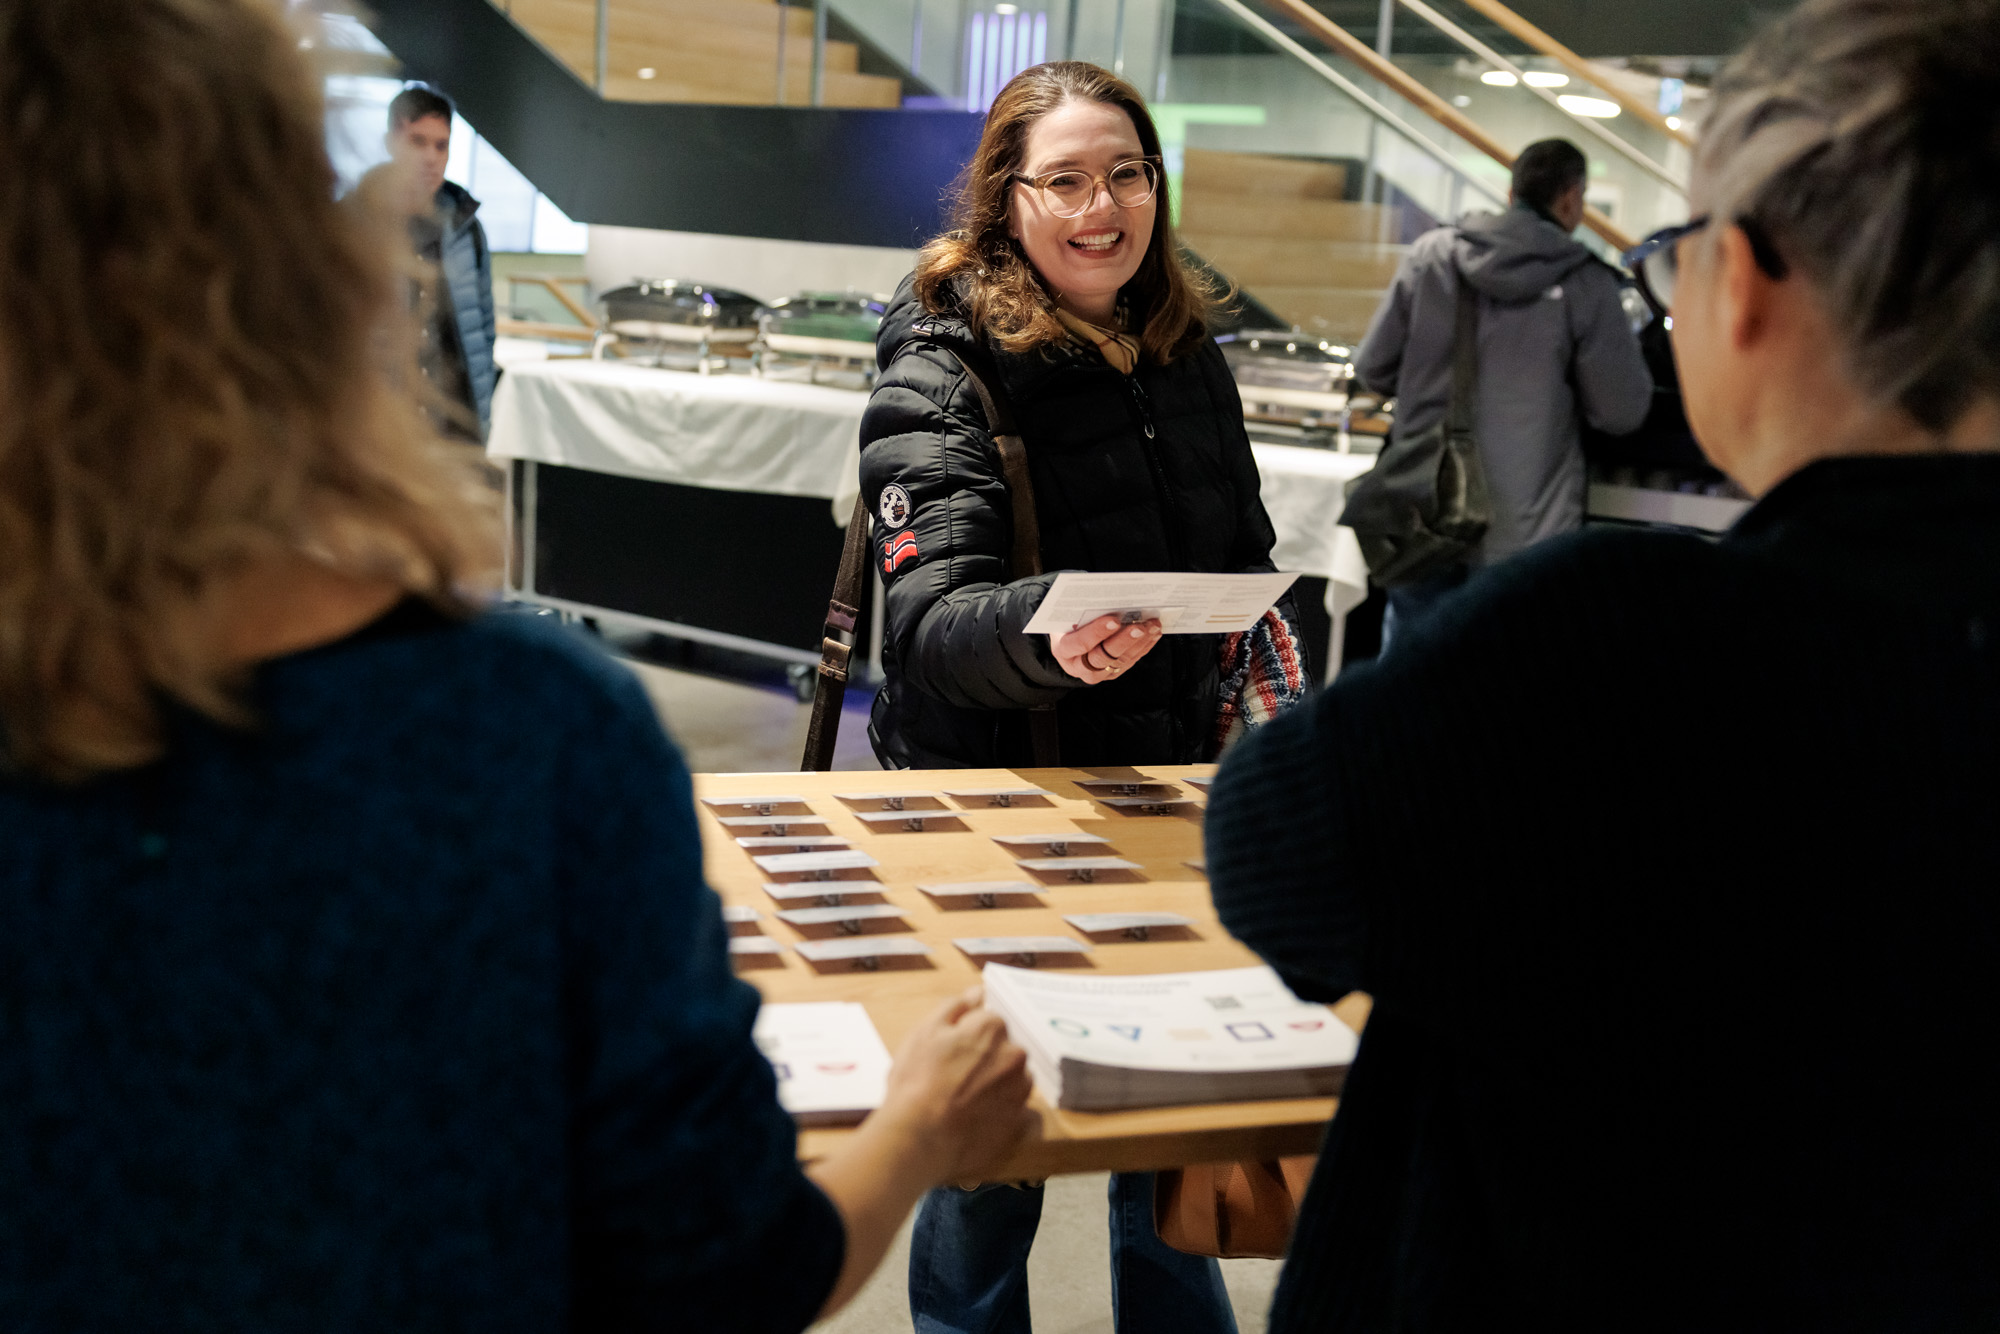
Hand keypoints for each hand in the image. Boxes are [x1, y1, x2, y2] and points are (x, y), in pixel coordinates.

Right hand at [874, 987, 1036, 1183]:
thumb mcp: (925, 1032)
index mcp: (993, 1028)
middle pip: (1004, 1048)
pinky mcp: (1019, 1122)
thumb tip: (978, 993)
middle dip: (986, 1056)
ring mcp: (1020, 1091)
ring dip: (996, 1081)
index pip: (989, 1020)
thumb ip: (956, 1007)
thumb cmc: (916, 1081)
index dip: (968, 1034)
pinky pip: (1013, 1107)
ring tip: (964, 1099)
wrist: (920, 1139)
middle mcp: (1015, 1055)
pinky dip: (1000, 1108)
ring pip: (1011, 1077)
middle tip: (954, 1075)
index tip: (951, 1050)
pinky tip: (976, 1116)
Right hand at [1052, 617, 1163, 684]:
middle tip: (1140, 627)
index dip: (1096, 633)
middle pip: (1102, 658)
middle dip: (1123, 641)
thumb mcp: (1068, 614)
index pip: (1079, 644)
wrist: (1069, 636)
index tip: (1113, 620)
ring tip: (1152, 626)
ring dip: (1139, 643)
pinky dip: (1144, 646)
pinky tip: (1153, 633)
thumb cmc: (1068, 621)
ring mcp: (1097, 672)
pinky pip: (1130, 661)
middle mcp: (1078, 666)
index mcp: (1062, 649)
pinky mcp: (1113, 672)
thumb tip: (1111, 599)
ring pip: (1120, 661)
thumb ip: (1083, 610)